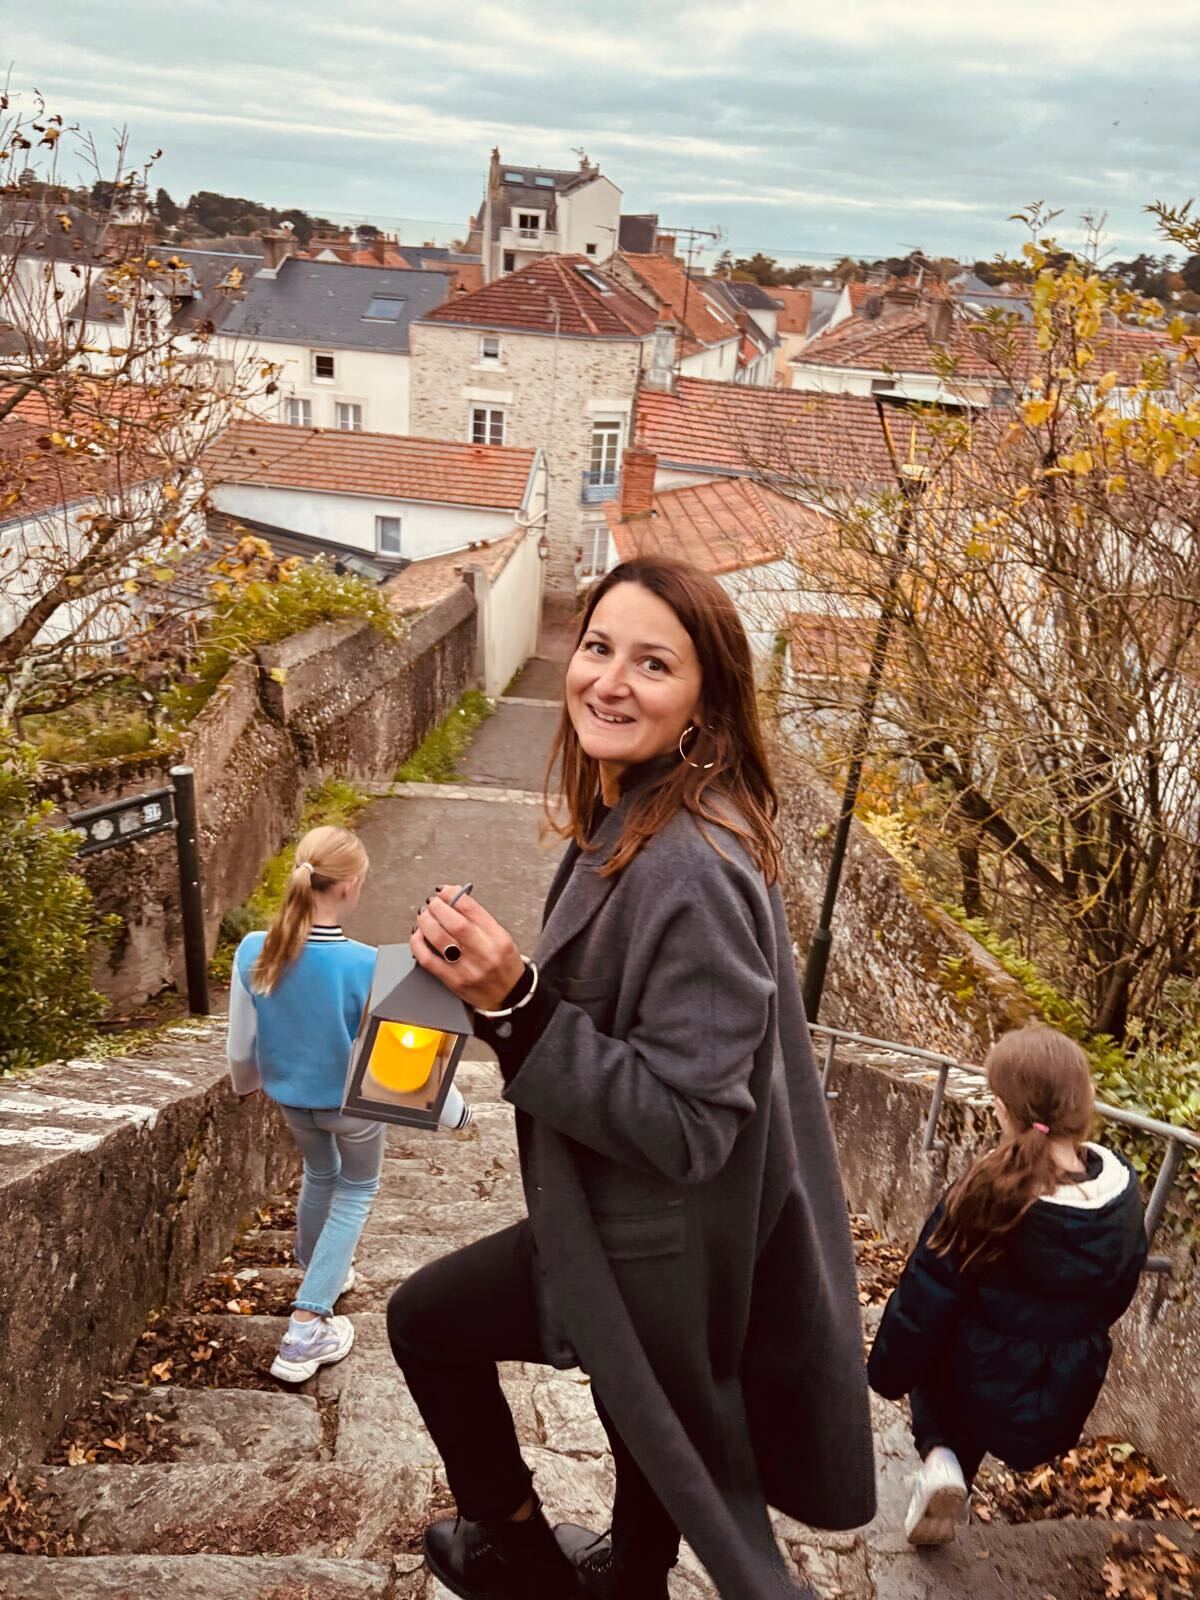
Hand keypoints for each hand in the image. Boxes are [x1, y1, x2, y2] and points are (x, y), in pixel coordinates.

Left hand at [412, 886, 525, 1011]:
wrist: (509, 997)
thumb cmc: (504, 966)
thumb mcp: (502, 939)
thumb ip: (480, 920)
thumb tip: (454, 899)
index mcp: (498, 938)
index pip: (472, 909)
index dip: (454, 895)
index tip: (444, 891)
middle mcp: (484, 953)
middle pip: (455, 923)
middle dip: (438, 908)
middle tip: (432, 903)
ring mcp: (468, 969)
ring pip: (439, 939)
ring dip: (426, 922)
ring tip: (424, 916)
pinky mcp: (453, 982)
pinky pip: (428, 960)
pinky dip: (418, 944)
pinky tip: (418, 936)